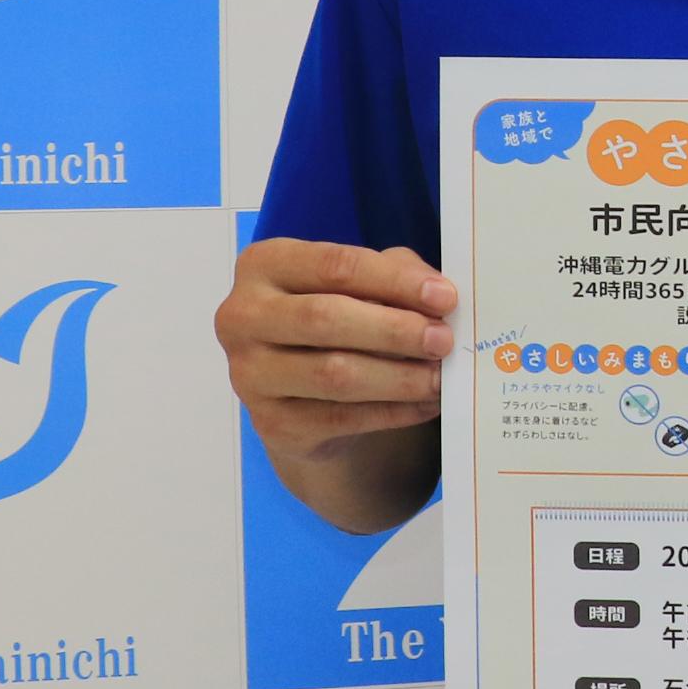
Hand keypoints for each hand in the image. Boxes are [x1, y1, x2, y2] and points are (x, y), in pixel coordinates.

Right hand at [216, 238, 455, 456]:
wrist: (304, 392)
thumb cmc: (340, 318)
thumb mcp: (364, 283)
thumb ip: (395, 274)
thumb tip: (437, 295)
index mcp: (264, 265)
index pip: (333, 266)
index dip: (394, 281)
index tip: (445, 297)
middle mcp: (242, 317)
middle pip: (325, 318)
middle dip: (395, 329)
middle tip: (444, 340)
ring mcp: (250, 374)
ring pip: (333, 374)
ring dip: (399, 376)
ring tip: (440, 376)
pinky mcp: (271, 423)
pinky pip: (341, 418)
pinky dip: (393, 411)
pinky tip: (426, 403)